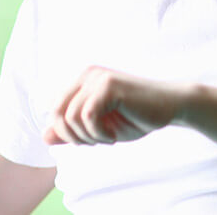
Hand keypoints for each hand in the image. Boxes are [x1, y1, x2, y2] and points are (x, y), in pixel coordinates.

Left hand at [43, 66, 192, 145]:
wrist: (172, 107)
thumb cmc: (136, 117)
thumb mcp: (99, 128)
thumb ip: (72, 131)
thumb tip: (44, 137)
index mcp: (81, 81)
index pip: (54, 110)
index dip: (66, 133)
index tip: (89, 140)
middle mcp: (85, 75)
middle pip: (56, 113)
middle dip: (73, 136)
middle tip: (96, 142)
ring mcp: (96, 78)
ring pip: (71, 117)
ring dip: (89, 137)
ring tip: (109, 138)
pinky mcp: (108, 85)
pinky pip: (87, 116)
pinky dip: (99, 133)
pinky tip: (114, 135)